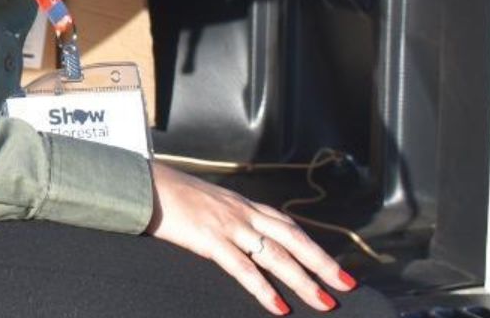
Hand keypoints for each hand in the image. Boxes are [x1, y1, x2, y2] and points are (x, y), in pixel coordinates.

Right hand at [145, 162, 357, 313]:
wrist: (144, 184)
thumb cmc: (172, 195)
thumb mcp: (210, 204)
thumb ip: (229, 219)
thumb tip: (243, 238)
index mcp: (244, 205)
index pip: (289, 226)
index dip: (314, 246)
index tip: (334, 266)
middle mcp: (243, 213)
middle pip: (293, 239)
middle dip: (322, 263)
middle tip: (345, 284)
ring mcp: (229, 226)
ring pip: (276, 255)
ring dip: (303, 281)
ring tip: (323, 301)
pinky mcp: (210, 239)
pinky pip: (243, 268)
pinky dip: (263, 289)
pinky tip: (277, 306)